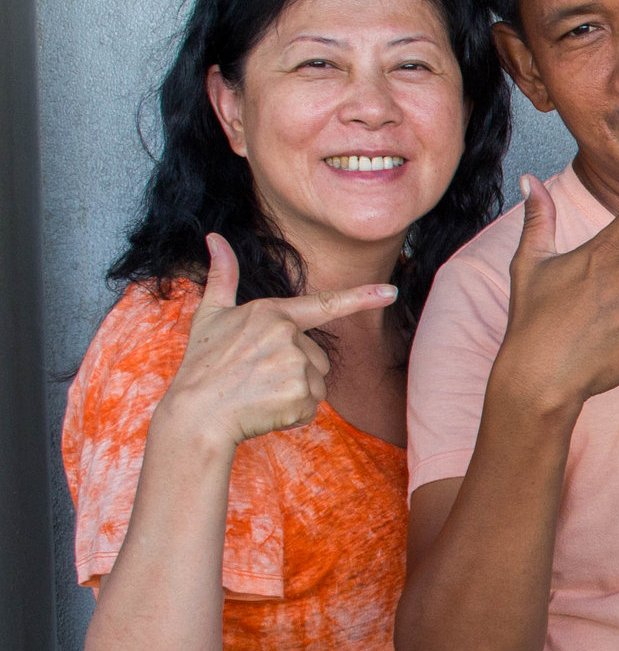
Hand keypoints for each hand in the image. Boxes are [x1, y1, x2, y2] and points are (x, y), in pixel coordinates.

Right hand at [159, 233, 395, 448]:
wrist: (196, 413)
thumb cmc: (203, 365)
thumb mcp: (209, 315)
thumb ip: (222, 277)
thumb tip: (214, 237)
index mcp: (272, 313)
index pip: (324, 304)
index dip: (362, 297)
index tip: (391, 292)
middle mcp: (288, 335)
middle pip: (317, 358)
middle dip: (295, 371)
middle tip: (257, 377)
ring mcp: (296, 364)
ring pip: (317, 383)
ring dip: (295, 394)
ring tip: (259, 393)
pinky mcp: (301, 394)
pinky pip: (312, 407)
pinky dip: (293, 414)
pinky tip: (266, 409)